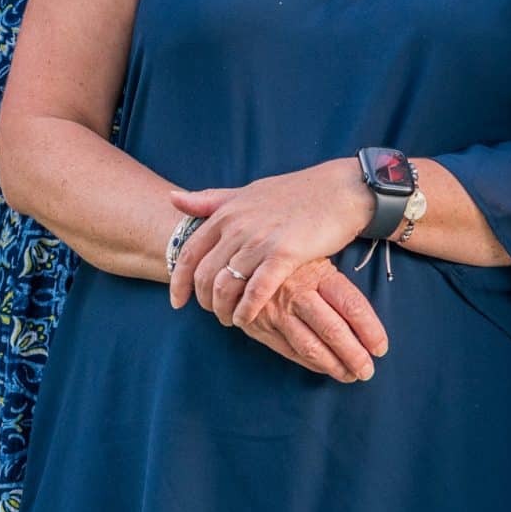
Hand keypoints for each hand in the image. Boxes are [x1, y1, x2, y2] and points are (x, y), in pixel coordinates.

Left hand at [173, 161, 372, 333]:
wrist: (338, 191)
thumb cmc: (293, 194)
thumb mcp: (246, 193)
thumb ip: (210, 200)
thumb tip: (172, 198)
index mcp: (225, 212)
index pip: (189, 253)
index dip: (179, 281)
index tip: (177, 302)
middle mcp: (237, 226)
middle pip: (204, 274)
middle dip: (203, 302)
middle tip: (212, 314)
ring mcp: (259, 240)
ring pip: (226, 285)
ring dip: (223, 310)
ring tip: (231, 320)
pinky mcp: (285, 254)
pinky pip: (256, 290)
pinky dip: (247, 309)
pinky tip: (247, 319)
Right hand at [228, 257, 386, 381]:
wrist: (243, 258)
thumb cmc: (291, 262)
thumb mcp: (317, 261)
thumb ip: (338, 288)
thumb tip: (368, 325)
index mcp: (318, 273)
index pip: (352, 305)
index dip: (370, 330)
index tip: (381, 348)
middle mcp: (297, 291)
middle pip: (333, 329)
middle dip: (354, 355)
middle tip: (367, 371)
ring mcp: (276, 309)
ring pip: (310, 345)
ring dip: (333, 366)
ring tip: (350, 376)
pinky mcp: (258, 324)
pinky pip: (289, 350)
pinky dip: (310, 364)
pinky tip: (324, 368)